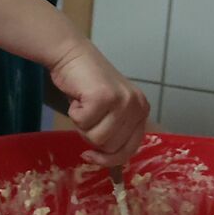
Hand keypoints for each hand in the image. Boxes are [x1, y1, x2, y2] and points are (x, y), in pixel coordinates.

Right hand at [48, 40, 148, 165]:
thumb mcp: (108, 110)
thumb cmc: (86, 84)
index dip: (109, 159)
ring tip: (83, 104)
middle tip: (86, 114)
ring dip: (81, 125)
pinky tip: (77, 98)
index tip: (89, 156)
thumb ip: (115, 130)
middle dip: (91, 135)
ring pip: (97, 138)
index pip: (130, 149)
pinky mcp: (103, 97)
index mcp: (142, 111)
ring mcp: (122, 101)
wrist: (72, 55)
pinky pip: (82, 123)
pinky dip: (73, 113)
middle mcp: (137, 106)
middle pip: (110, 147)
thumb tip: (106, 159)